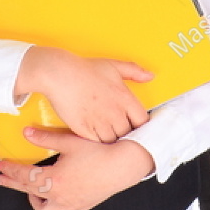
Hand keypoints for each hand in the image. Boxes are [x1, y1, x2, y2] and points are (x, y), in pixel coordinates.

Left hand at [0, 128, 156, 209]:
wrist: (125, 165)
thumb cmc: (101, 153)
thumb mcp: (69, 141)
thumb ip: (45, 138)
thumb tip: (27, 134)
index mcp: (54, 181)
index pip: (24, 176)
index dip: (10, 170)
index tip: (1, 166)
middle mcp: (60, 196)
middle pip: (29, 192)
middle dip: (13, 184)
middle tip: (2, 178)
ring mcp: (72, 204)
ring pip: (45, 209)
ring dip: (34, 199)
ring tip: (29, 191)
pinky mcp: (83, 206)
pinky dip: (55, 206)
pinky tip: (56, 197)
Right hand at [12, 47, 151, 142]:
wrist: (59, 75)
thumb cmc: (84, 69)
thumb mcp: (113, 65)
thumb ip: (134, 71)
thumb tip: (150, 76)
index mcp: (125, 98)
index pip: (143, 121)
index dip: (140, 125)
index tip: (135, 124)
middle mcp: (115, 113)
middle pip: (128, 134)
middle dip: (125, 132)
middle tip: (120, 130)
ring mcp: (100, 123)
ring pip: (113, 141)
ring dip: (111, 138)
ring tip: (107, 132)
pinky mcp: (84, 130)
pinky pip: (96, 143)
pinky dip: (97, 141)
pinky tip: (94, 134)